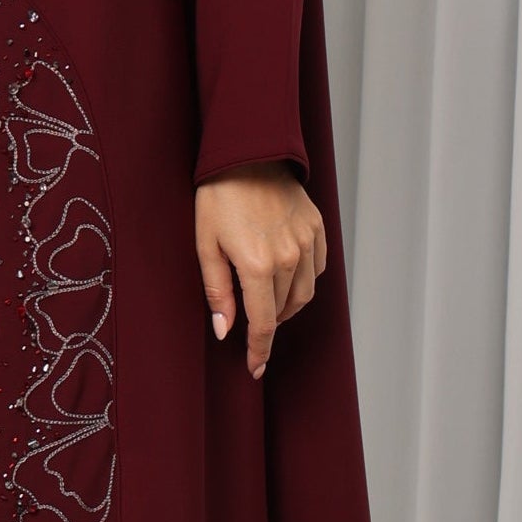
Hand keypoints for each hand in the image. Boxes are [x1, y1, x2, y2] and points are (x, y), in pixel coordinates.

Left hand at [195, 164, 326, 380]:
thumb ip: (217, 291)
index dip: (259, 351)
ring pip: (304, 294)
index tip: (255, 369)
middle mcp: (288, 258)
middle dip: (266, 326)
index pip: (263, 324)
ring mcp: (307, 242)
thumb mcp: (205, 245)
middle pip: (282, 311)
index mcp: (257, 266)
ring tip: (267, 305)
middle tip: (250, 330)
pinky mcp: (316, 228)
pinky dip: (303, 281)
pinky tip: (286, 277)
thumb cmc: (218, 197)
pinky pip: (316, 269)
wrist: (247, 152)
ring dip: (286, 307)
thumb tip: (225, 330)